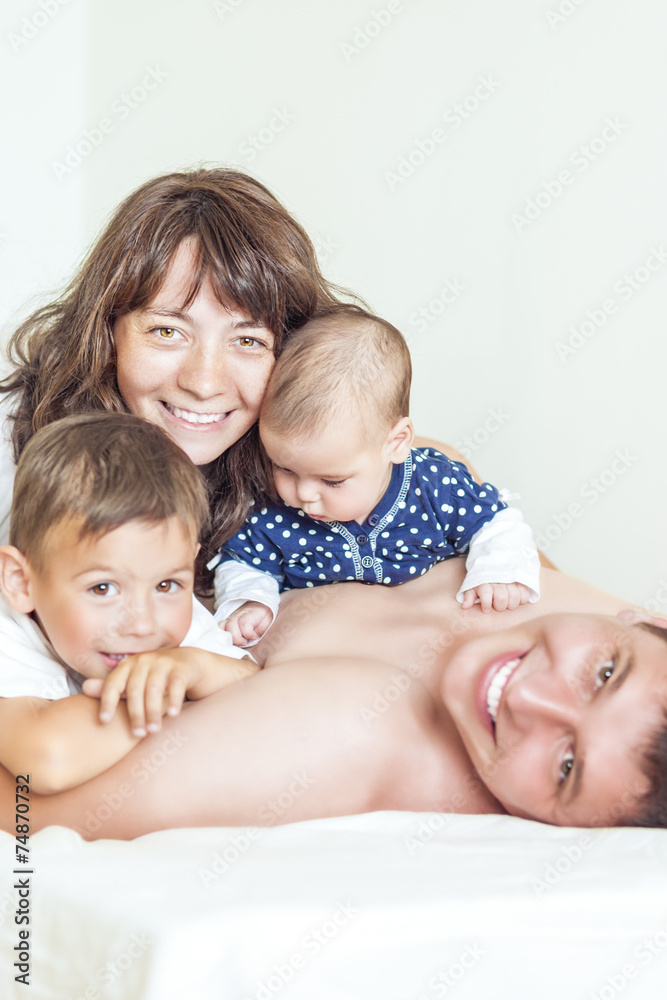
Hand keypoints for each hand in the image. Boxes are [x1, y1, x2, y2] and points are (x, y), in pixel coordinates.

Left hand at [82, 648, 258, 736]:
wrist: (192, 663)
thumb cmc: (158, 677)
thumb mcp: (136, 682)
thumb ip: (113, 687)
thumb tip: (85, 688)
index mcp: (130, 664)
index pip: (114, 682)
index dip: (107, 701)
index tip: (104, 721)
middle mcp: (145, 660)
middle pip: (135, 689)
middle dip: (135, 713)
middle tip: (136, 735)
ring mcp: (165, 661)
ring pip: (155, 688)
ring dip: (154, 711)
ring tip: (154, 730)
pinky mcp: (183, 667)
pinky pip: (177, 684)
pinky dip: (175, 699)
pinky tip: (174, 714)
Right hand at [223, 601, 272, 645]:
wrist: (260, 604)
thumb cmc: (264, 615)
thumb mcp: (268, 621)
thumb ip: (261, 629)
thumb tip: (253, 638)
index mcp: (250, 613)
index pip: (244, 623)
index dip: (249, 633)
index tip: (254, 637)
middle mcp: (238, 614)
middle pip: (231, 625)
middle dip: (237, 638)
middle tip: (245, 642)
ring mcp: (231, 617)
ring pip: (222, 626)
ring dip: (229, 637)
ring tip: (237, 642)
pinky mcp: (227, 621)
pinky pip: (220, 627)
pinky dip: (222, 634)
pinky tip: (230, 640)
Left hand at [460, 582, 530, 612]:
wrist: (494, 563)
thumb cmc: (483, 580)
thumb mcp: (473, 586)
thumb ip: (469, 596)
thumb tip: (465, 606)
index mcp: (485, 582)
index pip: (486, 593)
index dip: (486, 604)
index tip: (486, 609)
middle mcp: (498, 580)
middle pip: (501, 598)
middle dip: (500, 606)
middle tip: (498, 605)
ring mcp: (510, 580)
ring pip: (514, 596)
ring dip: (511, 604)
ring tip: (507, 603)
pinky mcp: (520, 580)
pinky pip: (524, 593)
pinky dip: (522, 599)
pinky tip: (516, 598)